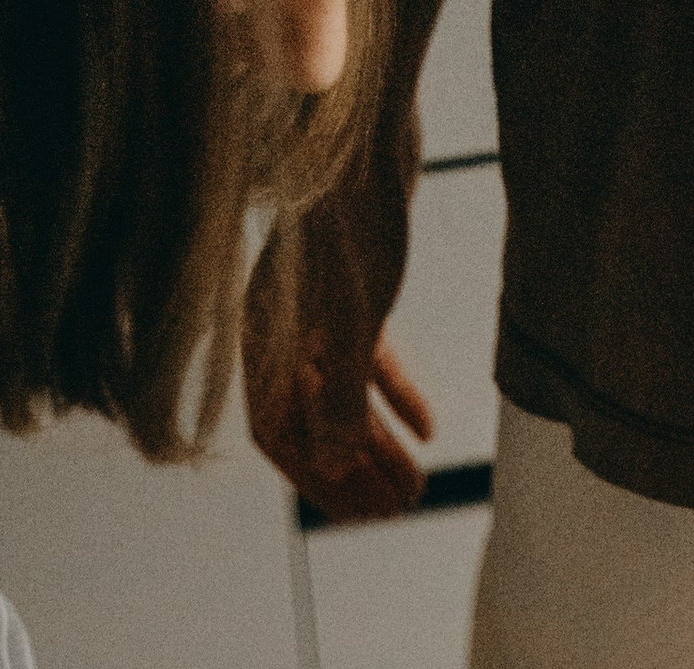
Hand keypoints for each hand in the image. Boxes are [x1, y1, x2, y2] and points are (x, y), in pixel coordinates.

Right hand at [244, 121, 432, 521]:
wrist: (370, 128)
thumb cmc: (355, 218)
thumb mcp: (354, 317)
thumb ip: (339, 393)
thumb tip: (330, 462)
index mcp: (263, 341)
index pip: (281, 436)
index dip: (320, 483)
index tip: (361, 516)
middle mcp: (279, 331)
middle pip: (312, 424)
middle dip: (357, 473)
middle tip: (400, 510)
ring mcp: (312, 311)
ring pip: (341, 396)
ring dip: (380, 444)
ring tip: (419, 484)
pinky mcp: (348, 288)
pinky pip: (366, 358)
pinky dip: (395, 395)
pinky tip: (429, 429)